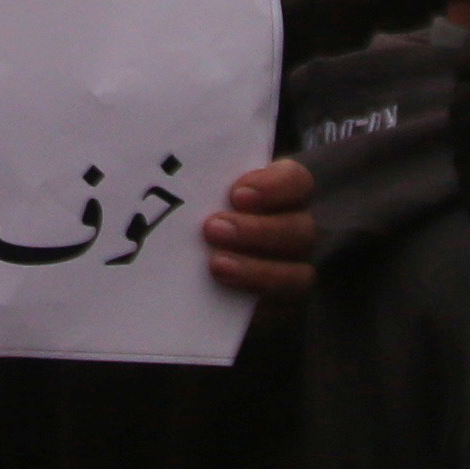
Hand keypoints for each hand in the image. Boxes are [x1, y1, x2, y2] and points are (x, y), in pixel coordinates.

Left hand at [201, 158, 313, 299]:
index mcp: (285, 195)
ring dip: (256, 270)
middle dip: (256, 231)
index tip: (236, 194)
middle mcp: (297, 233)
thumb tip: (169, 157)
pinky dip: (254, 305)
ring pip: (296, 275)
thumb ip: (203, 184)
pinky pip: (279, 311)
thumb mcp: (205, 194)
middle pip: (300, 230)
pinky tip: (224, 295)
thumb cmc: (200, 215)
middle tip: (212, 229)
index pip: (297, 182)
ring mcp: (293, 272)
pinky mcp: (280, 308)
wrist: (196, 268)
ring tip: (215, 265)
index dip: (273, 187)